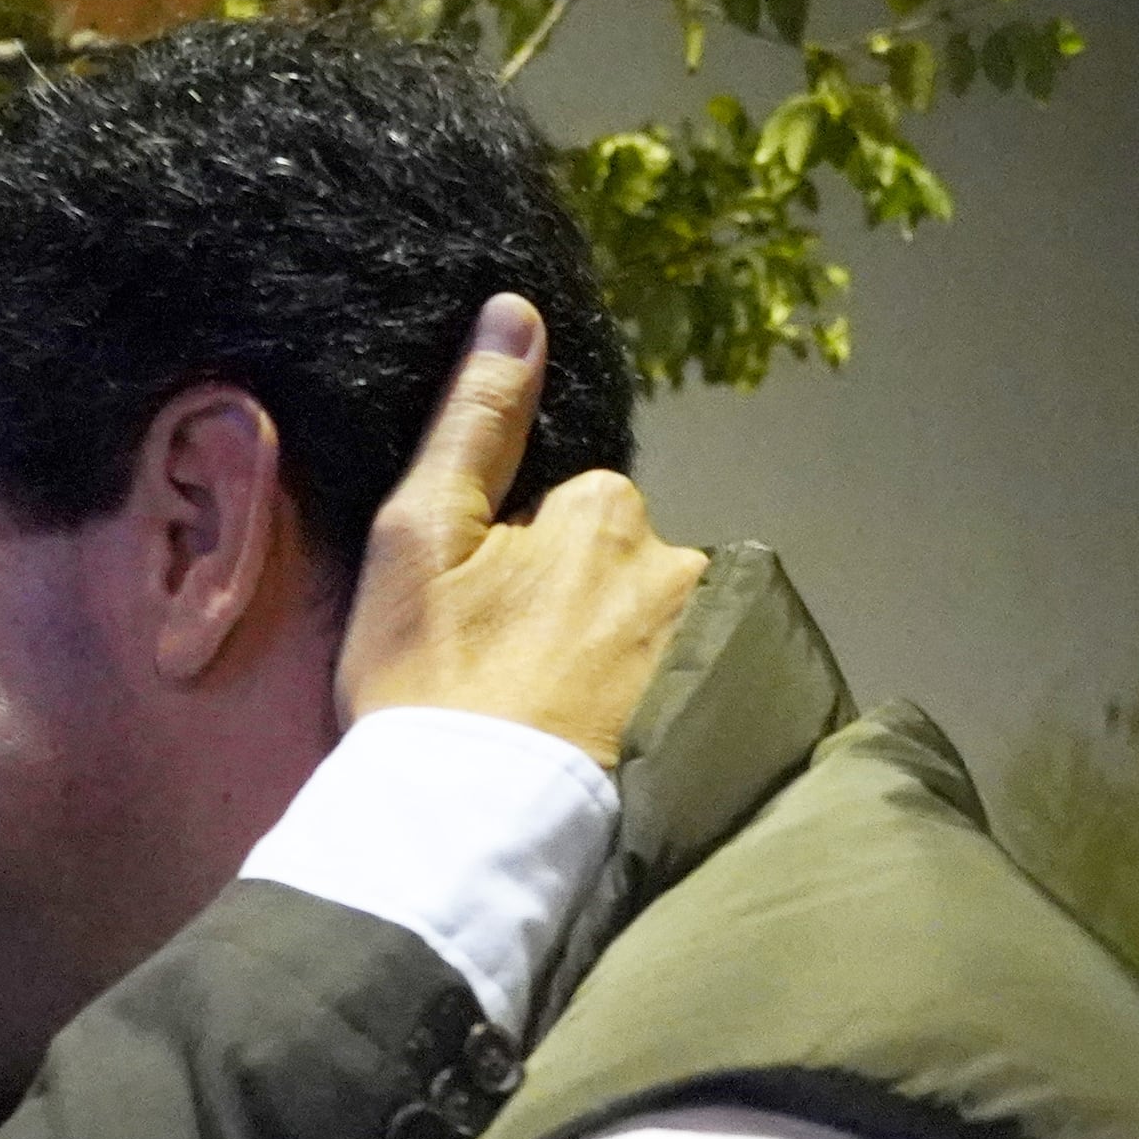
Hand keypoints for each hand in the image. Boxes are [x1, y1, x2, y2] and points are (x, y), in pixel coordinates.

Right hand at [334, 294, 706, 767]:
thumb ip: (474, 421)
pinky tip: (598, 749)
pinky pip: (684, 691)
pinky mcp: (720, 721)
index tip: (480, 625)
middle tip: (513, 681)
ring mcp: (705, 648)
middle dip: (578, 609)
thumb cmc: (427, 681)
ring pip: (652, 631)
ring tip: (553, 724)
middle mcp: (676, 565)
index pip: (568, 511)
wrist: (473, 825)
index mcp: (605, 509)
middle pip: (620, 568)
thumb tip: (516, 312)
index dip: (519, 564)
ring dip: (614, 664)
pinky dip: (646, 711)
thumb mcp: (419, 536)